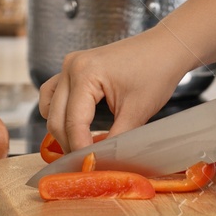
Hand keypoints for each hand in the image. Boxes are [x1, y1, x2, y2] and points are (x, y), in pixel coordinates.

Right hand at [38, 28, 196, 152]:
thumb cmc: (156, 72)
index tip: (90, 169)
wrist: (166, 47)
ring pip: (50, 106)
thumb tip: (99, 164)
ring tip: (81, 146)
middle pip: (56, 118)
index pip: (73, 123)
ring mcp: (70, 65)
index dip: (80, 150)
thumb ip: (116, 140)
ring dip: (61, 129)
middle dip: (69, 144)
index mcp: (84, 73)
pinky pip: (54, 93)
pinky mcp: (75, 67)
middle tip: (86, 163)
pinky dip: (60, 112)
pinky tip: (76, 125)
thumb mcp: (137, 111)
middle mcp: (71, 66)